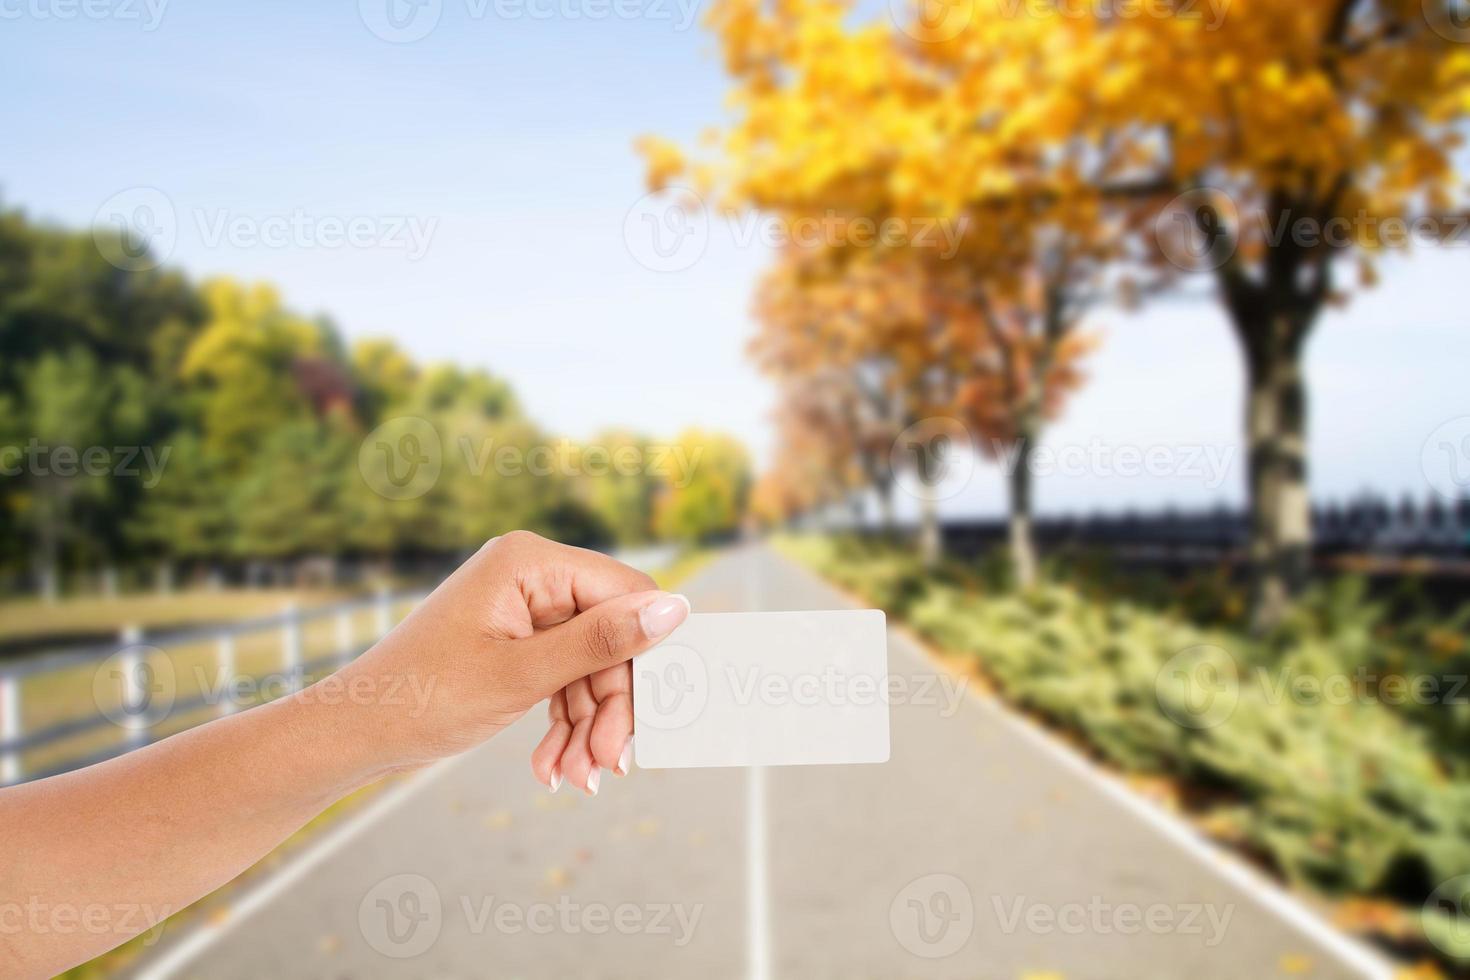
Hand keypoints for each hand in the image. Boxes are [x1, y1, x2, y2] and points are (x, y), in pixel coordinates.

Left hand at [331, 531, 689, 790]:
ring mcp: (523, 608)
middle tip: (608, 766)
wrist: (355, 731)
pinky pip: (563, 677)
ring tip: (576, 778)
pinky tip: (554, 767)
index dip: (645, 653)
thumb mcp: (522, 676)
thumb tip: (676, 608)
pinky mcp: (517, 641)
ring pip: (590, 665)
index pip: (624, 593)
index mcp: (530, 561)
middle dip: (611, 706)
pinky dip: (565, 722)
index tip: (656, 714)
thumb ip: (601, 642)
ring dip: (588, 725)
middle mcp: (531, 575)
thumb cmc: (424, 696)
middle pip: (610, 637)